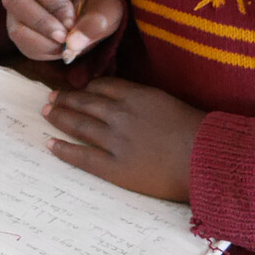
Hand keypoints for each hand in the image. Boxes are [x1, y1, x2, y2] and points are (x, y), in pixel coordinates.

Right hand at [3, 0, 125, 62]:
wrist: (90, 15)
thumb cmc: (97, 5)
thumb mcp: (108, 9)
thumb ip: (96, 22)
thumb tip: (74, 42)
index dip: (56, 7)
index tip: (72, 23)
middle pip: (14, 0)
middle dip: (41, 24)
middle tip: (63, 38)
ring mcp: (17, 6)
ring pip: (15, 27)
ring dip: (42, 42)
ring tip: (64, 44)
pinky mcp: (16, 26)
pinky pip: (20, 43)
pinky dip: (41, 50)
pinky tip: (57, 46)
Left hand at [43, 78, 203, 200]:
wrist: (207, 159)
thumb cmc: (197, 132)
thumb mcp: (167, 102)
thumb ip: (143, 99)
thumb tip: (126, 98)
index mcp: (136, 96)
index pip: (101, 86)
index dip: (85, 87)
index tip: (77, 88)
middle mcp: (120, 115)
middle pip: (84, 103)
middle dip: (65, 99)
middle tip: (50, 98)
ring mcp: (115, 142)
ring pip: (79, 124)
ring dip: (60, 117)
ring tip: (47, 113)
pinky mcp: (115, 168)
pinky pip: (83, 157)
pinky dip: (64, 149)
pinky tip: (50, 144)